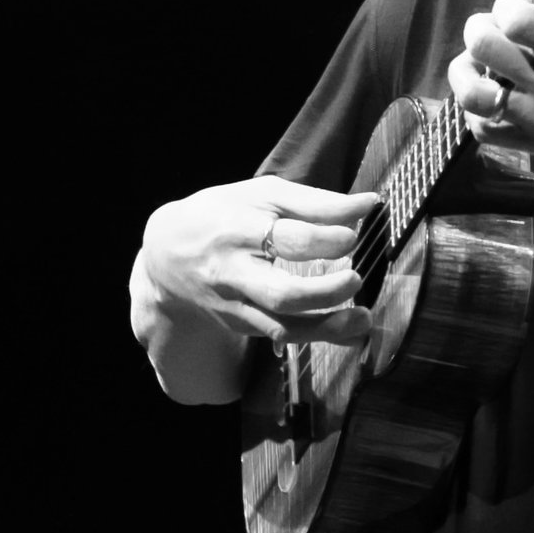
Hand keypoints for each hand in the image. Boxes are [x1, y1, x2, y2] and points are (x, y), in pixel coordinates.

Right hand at [136, 175, 378, 346]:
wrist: (165, 256)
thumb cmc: (221, 214)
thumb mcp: (260, 195)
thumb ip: (315, 202)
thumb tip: (368, 204)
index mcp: (239, 229)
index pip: (287, 238)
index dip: (326, 239)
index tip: (354, 234)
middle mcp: (235, 272)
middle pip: (281, 293)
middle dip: (325, 292)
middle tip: (355, 278)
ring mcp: (237, 304)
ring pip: (283, 326)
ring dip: (328, 328)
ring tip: (362, 318)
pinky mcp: (242, 324)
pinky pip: (283, 337)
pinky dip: (319, 335)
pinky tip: (348, 329)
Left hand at [447, 0, 533, 182]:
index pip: (519, 19)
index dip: (508, 6)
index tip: (518, 8)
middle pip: (485, 47)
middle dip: (480, 30)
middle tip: (492, 32)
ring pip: (473, 94)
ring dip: (467, 73)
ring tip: (479, 66)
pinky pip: (484, 132)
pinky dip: (476, 113)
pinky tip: (491, 99)